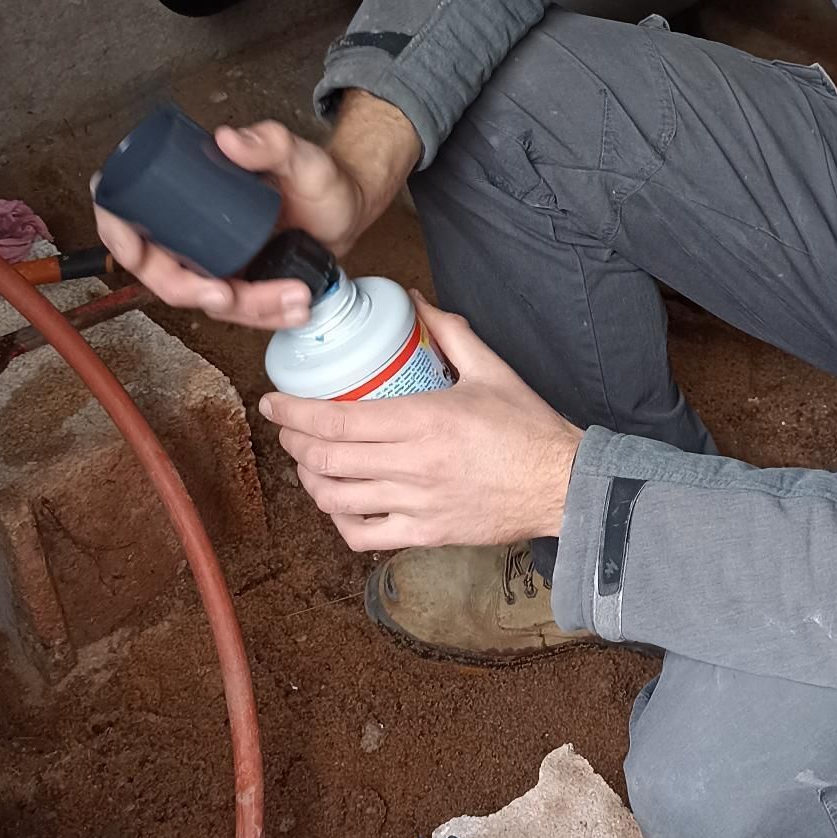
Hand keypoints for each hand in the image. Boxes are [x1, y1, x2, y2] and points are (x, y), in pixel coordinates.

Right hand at [92, 120, 370, 329]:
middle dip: (192, 290)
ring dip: (249, 307)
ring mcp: (214, 263)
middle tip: (227, 293)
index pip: (126, 216)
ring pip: (208, 300)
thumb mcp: (298, 154)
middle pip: (163, 274)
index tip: (136, 251)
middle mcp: (190, 234)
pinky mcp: (239, 285)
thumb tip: (227, 139)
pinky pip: (241, 311)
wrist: (348, 207)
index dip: (117, 236)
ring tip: (294, 295)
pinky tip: (297, 308)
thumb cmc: (315, 176)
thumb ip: (269, 141)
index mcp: (183, 195)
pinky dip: (268, 315)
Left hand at [260, 297, 582, 551]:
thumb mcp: (492, 370)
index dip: (294, 412)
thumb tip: (416, 302)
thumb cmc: (529, 429)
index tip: (273, 402)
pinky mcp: (425, 533)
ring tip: (306, 462)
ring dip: (310, 480)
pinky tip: (339, 503)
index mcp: (425, 419)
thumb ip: (450, 333)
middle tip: (286, 428)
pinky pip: (364, 535)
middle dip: (293, 442)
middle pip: (327, 459)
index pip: (338, 419)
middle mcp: (414, 464)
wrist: (563, 485)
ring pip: (337, 498)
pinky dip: (340, 520)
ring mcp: (417, 504)